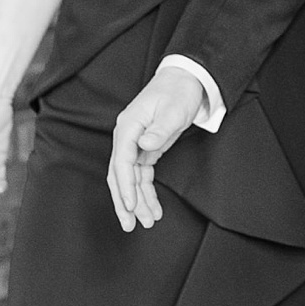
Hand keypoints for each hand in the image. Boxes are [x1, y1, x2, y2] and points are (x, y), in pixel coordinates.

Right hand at [107, 53, 214, 231]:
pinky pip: (141, 176)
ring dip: (136, 202)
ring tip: (148, 222)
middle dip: (124, 202)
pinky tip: (153, 208)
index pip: (122, 161)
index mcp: (129, 126)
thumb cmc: (179, 92)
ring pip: (130, 179)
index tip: (130, 205)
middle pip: (119, 174)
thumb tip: (145, 146)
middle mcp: (127, 136)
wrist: (184, 80)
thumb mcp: (173, 110)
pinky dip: (145, 193)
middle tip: (131, 225)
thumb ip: (159, 130)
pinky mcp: (144, 149)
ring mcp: (134, 143)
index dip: (125, 186)